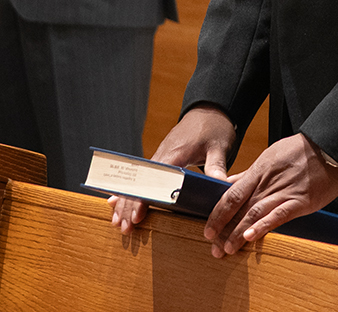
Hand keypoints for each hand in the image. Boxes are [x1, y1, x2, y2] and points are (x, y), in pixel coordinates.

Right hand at [112, 105, 235, 234]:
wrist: (209, 111)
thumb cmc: (214, 128)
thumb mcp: (219, 145)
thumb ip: (217, 164)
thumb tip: (220, 183)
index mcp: (174, 154)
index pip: (154, 180)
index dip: (144, 199)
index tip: (138, 216)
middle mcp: (162, 156)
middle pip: (140, 184)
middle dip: (130, 205)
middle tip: (124, 228)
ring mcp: (159, 158)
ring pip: (137, 182)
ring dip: (126, 201)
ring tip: (118, 223)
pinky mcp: (161, 160)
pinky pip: (142, 178)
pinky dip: (130, 191)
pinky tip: (117, 203)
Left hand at [201, 133, 337, 257]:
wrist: (330, 147)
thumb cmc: (301, 150)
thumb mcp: (270, 155)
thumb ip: (249, 173)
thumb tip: (229, 183)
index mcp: (259, 171)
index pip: (231, 194)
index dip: (218, 213)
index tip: (209, 228)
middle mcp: (267, 182)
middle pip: (239, 207)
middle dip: (223, 228)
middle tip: (213, 246)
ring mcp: (283, 192)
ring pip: (254, 213)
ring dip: (239, 233)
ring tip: (228, 249)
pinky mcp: (300, 201)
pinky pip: (278, 215)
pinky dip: (263, 226)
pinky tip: (252, 237)